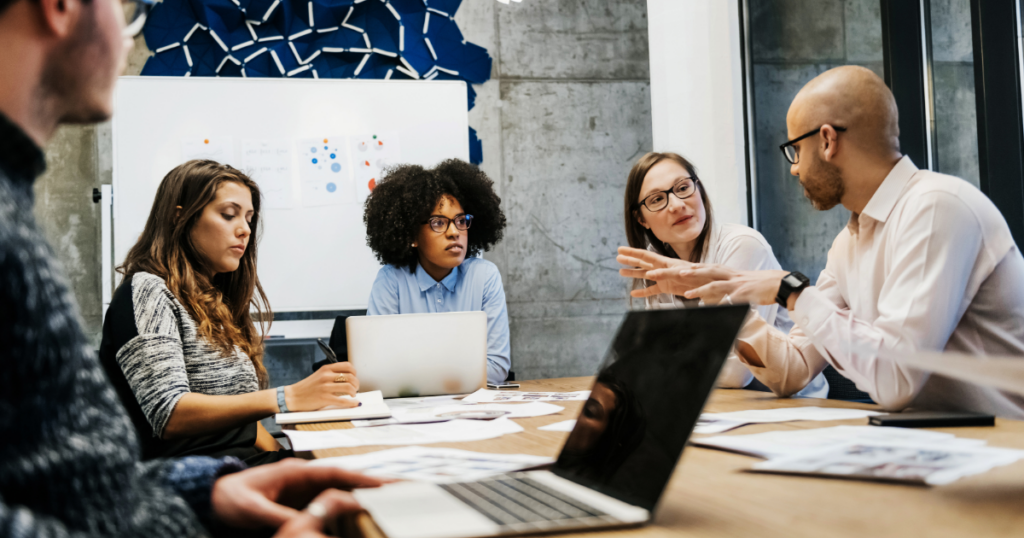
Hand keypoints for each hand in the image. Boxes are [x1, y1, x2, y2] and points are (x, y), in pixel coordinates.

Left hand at [211, 458, 383, 529]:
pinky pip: (326, 505)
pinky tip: (358, 516)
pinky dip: (345, 508)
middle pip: (344, 481)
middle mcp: (303, 479)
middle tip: (398, 490)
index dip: (360, 478)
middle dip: (370, 484)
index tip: (382, 484)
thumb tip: (301, 524)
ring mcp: (302, 491)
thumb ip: (277, 514)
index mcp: (295, 472)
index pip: (334, 473)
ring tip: (387, 503)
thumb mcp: (252, 507)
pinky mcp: (298, 504)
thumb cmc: (230, 497)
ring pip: (339, 492)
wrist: (212, 498)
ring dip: (361, 496)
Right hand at [287, 362, 360, 410]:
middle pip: (350, 376)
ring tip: (352, 395)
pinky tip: (354, 403)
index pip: (347, 366)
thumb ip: (331, 374)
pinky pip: (343, 400)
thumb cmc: (306, 387)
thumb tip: (347, 378)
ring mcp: (325, 387)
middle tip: (356, 388)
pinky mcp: (325, 398)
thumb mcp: (319, 375)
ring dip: (354, 392)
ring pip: (348, 387)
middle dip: (356, 383)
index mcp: (326, 369)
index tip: (355, 377)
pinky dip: (351, 402)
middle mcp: (326, 376)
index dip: (354, 372)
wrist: (293, 397)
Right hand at [617, 246, 696, 296]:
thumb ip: (665, 274)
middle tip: (617, 257)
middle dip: (630, 259)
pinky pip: (652, 290)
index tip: (620, 249)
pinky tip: (634, 293)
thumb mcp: (681, 274)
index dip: (632, 252)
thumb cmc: (697, 276)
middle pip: (642, 263)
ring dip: (633, 273)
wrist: (708, 284)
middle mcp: (662, 268)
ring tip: (620, 272)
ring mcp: (663, 278)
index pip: (645, 256)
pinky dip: (643, 292)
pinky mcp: (666, 288)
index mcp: (665, 262)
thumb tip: (649, 274)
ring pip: (644, 275)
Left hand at [678, 267, 790, 305]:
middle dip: (687, 272)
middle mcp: (728, 275)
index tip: (673, 268)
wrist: (778, 283)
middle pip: (704, 271)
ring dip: (701, 289)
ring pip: (716, 284)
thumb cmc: (756, 284)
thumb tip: (709, 297)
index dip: (687, 268)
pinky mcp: (745, 294)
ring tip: (687, 294)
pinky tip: (714, 310)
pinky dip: (723, 305)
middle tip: (673, 273)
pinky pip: (731, 300)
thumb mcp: (736, 282)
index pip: (703, 268)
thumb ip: (722, 287)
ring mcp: (736, 284)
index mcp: (725, 272)